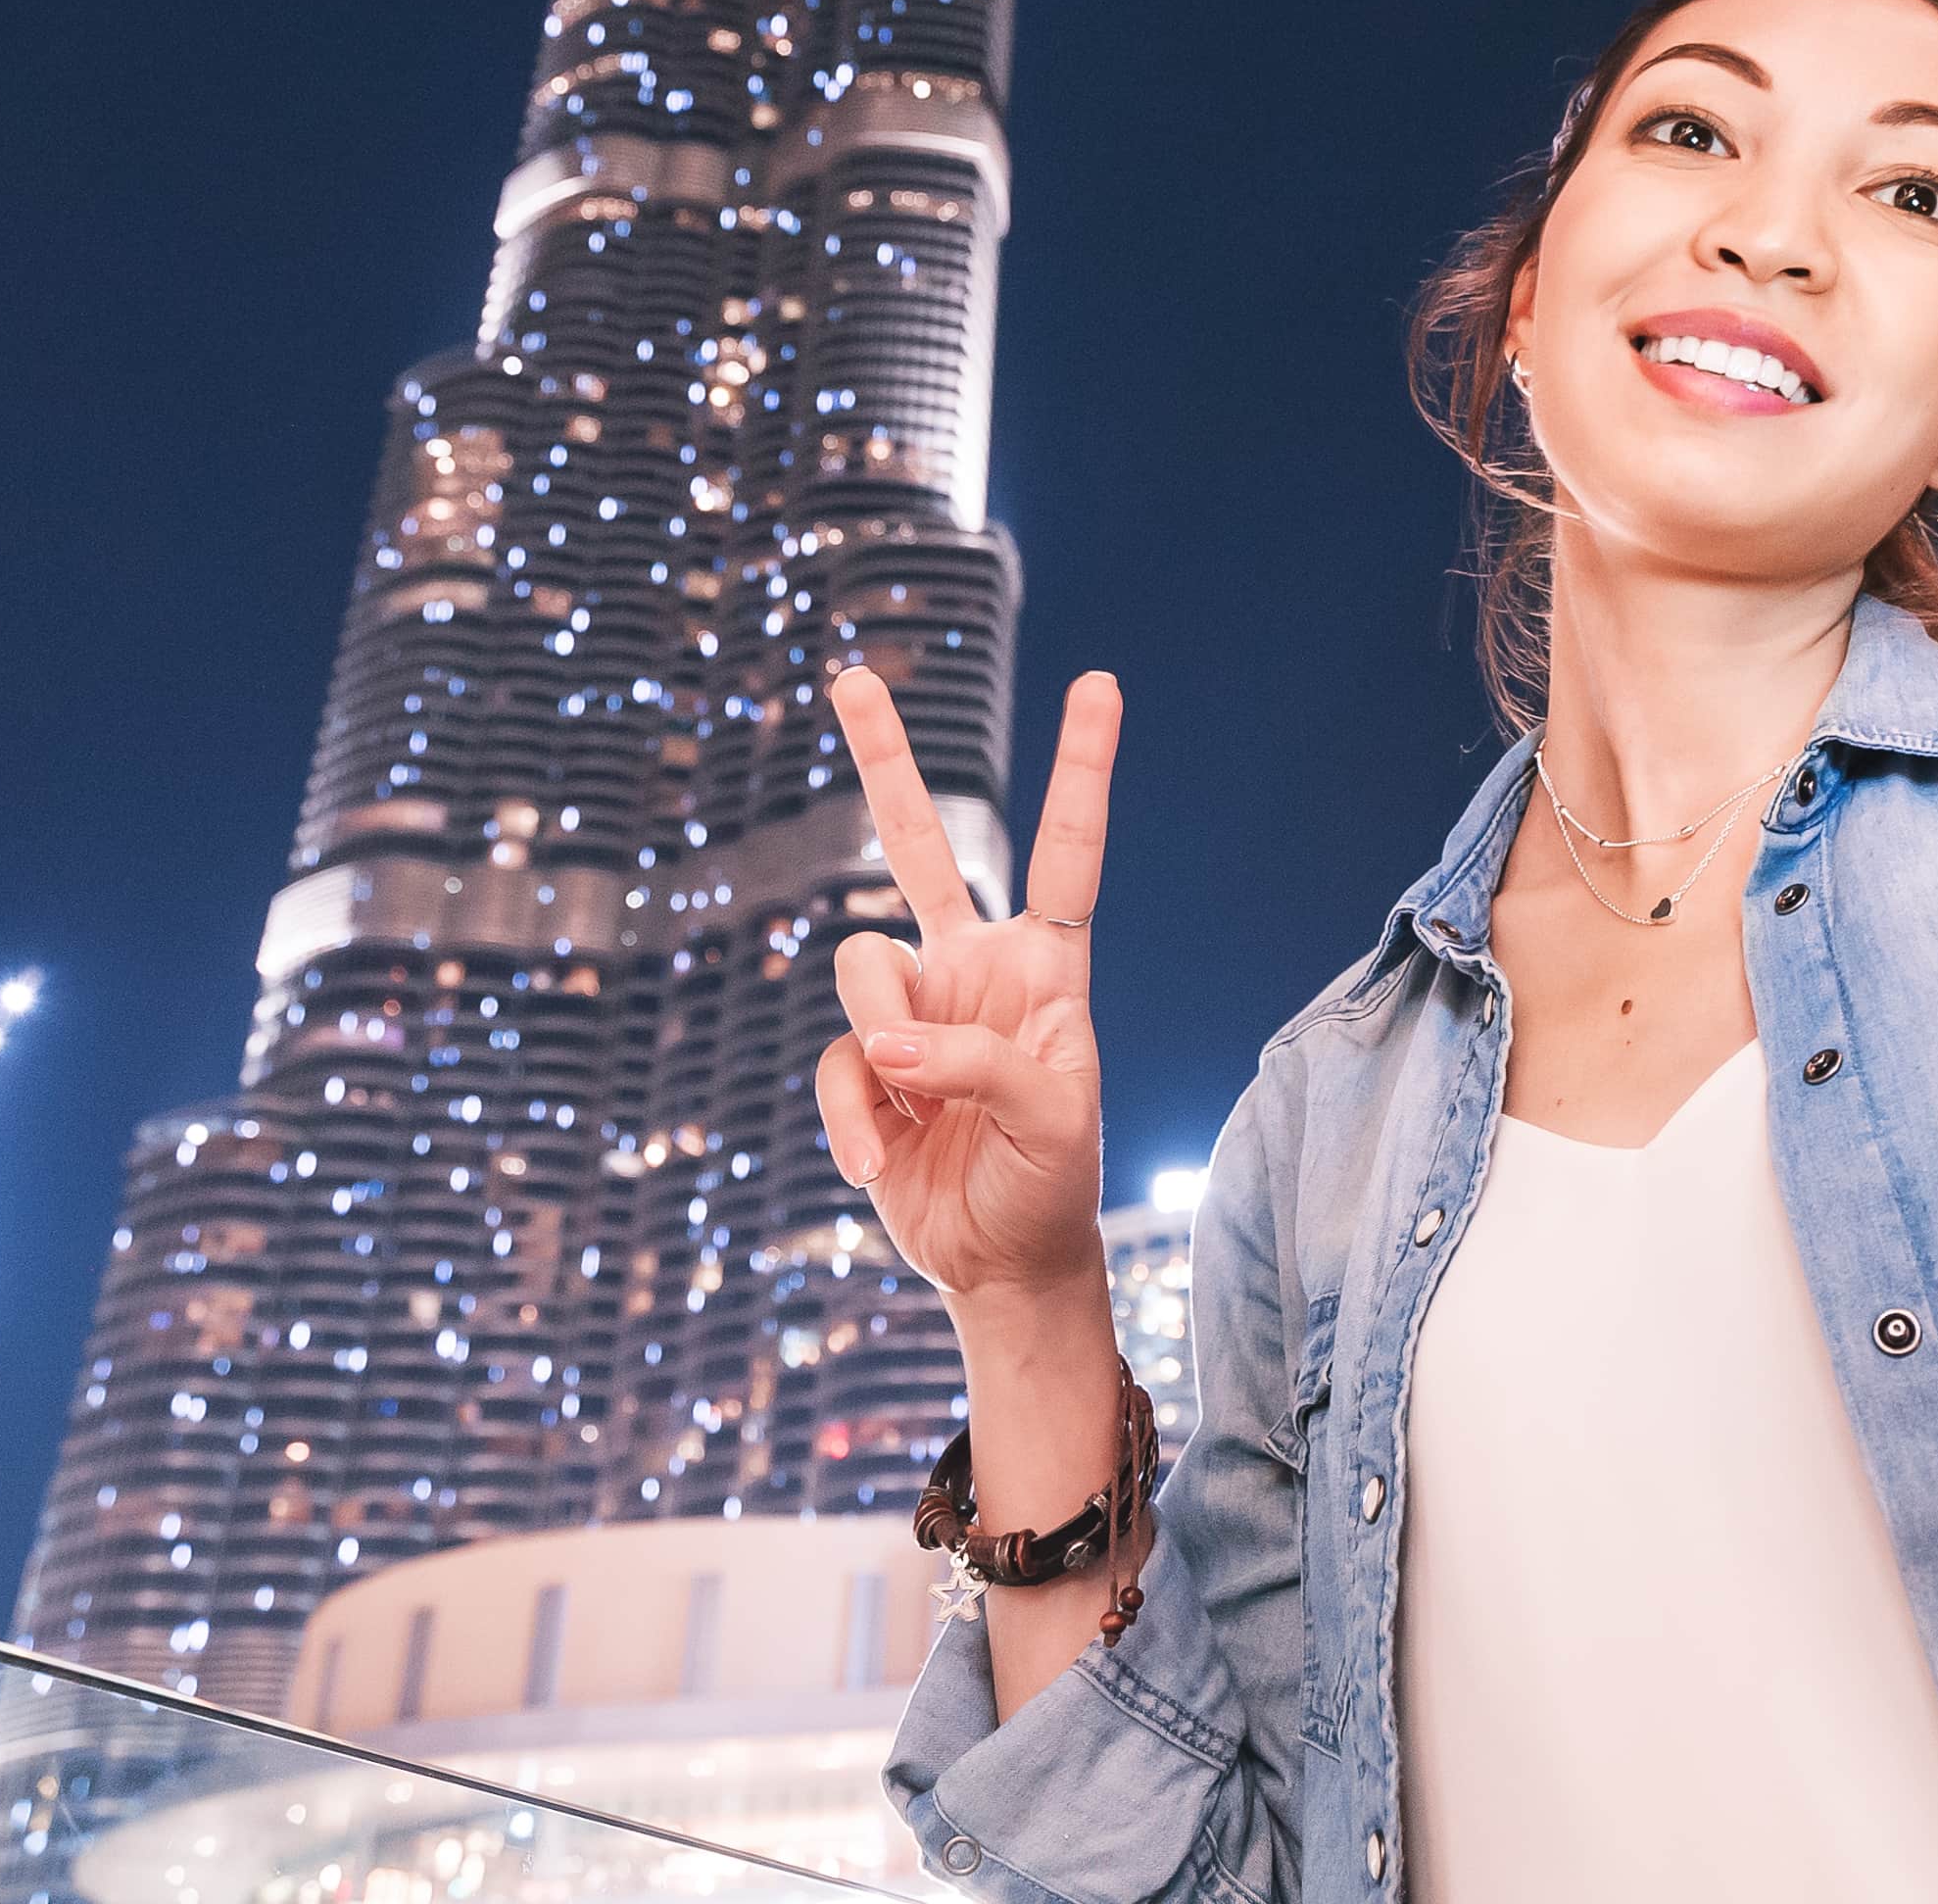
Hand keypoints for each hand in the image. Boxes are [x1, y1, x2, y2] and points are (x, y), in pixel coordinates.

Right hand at [815, 659, 1121, 1314]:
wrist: (1000, 1263)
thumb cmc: (1051, 1182)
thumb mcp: (1053, 1122)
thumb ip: (975, 1064)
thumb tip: (882, 1040)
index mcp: (1046, 967)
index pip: (1067, 853)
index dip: (1082, 769)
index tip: (1100, 682)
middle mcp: (972, 969)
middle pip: (918, 846)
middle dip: (883, 760)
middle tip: (850, 674)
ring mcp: (909, 1012)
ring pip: (862, 964)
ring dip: (885, 1042)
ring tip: (919, 1112)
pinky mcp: (862, 1065)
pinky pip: (836, 1064)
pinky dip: (854, 1119)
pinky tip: (883, 1162)